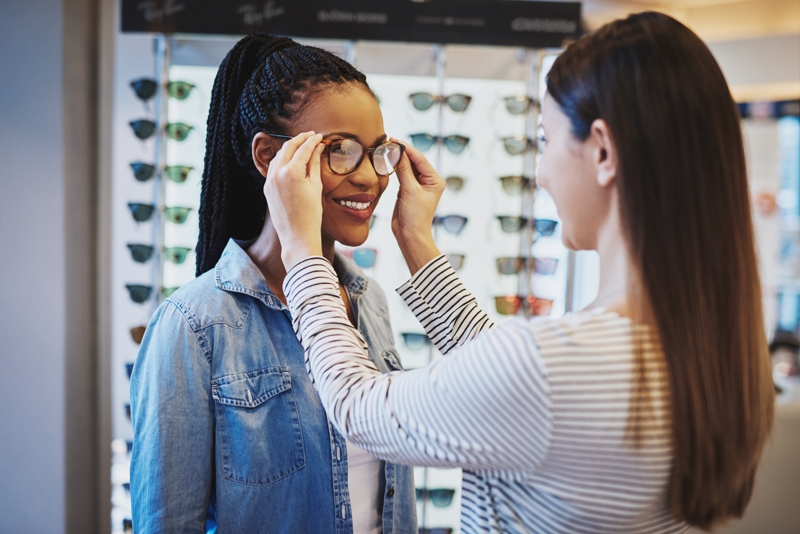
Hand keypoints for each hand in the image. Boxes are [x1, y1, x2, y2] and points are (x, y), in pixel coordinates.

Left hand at [262, 131, 325, 269]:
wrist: (297, 236)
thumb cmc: (311, 214)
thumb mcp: (316, 186)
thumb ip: (314, 164)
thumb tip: (317, 148)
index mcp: (292, 172)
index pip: (303, 149)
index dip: (312, 141)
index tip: (320, 136)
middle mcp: (277, 173)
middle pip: (288, 147)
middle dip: (300, 139)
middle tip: (311, 135)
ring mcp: (270, 181)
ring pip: (279, 156)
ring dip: (290, 148)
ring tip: (302, 144)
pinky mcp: (267, 188)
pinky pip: (273, 167)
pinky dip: (282, 159)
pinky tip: (290, 159)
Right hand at [390, 139, 444, 273]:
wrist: (410, 236)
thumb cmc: (415, 217)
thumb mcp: (410, 191)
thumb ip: (404, 170)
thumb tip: (398, 151)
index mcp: (435, 180)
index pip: (420, 159)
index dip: (407, 148)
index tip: (394, 140)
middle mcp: (428, 181)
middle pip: (414, 161)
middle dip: (401, 152)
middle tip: (387, 142)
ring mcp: (418, 186)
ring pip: (407, 167)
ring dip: (397, 159)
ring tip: (386, 149)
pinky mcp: (408, 190)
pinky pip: (402, 175)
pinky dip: (395, 168)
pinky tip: (387, 161)